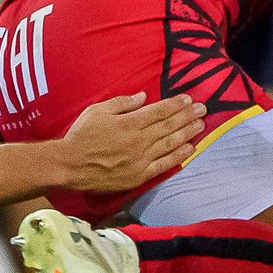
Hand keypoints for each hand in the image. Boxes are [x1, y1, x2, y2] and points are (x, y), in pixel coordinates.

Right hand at [58, 93, 204, 193]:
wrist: (69, 165)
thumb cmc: (81, 135)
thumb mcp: (97, 111)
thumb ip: (122, 103)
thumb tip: (144, 97)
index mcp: (129, 123)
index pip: (159, 111)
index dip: (176, 105)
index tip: (189, 99)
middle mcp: (138, 141)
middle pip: (169, 126)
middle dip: (187, 116)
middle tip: (203, 109)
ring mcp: (140, 159)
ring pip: (170, 144)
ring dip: (188, 133)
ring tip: (201, 125)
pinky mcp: (139, 175)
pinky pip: (164, 165)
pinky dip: (178, 156)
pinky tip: (190, 148)